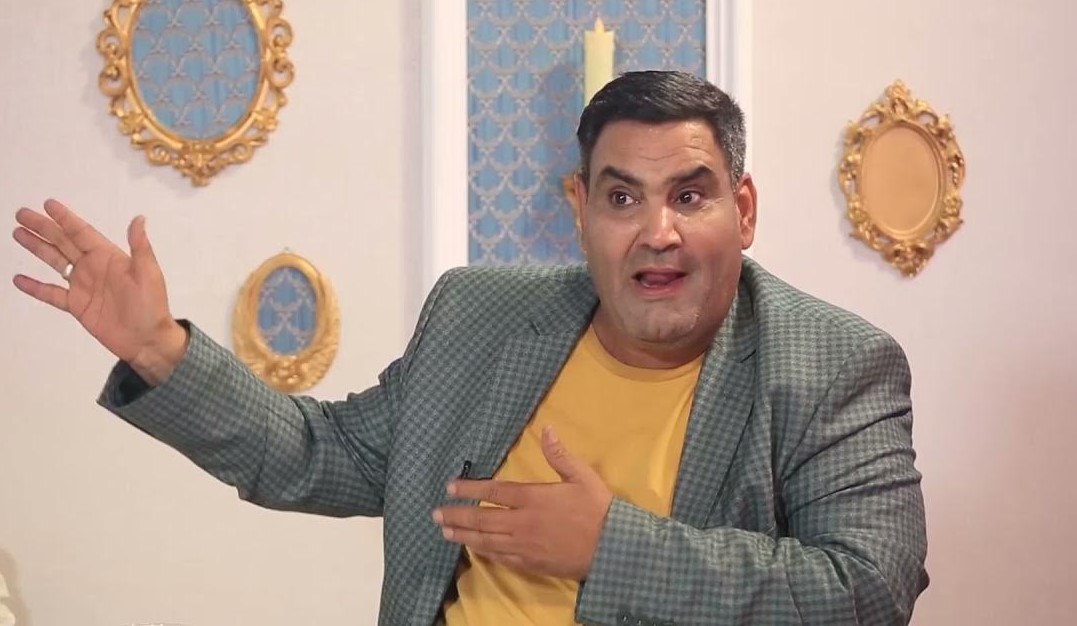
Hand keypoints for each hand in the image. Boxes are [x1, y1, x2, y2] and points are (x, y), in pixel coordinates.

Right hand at [12, 199, 186, 383]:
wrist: (147, 340)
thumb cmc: (151, 306)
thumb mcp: (148, 273)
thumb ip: (139, 247)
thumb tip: (138, 218)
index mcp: (109, 257)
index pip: (83, 233)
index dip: (65, 218)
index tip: (47, 204)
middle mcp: (94, 267)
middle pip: (63, 242)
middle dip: (43, 228)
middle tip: (21, 214)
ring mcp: (83, 286)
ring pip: (55, 262)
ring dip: (37, 248)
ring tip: (18, 234)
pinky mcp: (77, 306)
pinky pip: (52, 294)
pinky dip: (36, 287)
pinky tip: (19, 279)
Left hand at [433, 426, 613, 579]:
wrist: (612, 549)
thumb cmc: (598, 509)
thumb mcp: (582, 476)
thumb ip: (560, 455)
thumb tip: (547, 429)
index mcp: (533, 498)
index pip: (493, 492)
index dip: (469, 489)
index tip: (450, 487)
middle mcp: (522, 522)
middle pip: (482, 519)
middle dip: (456, 516)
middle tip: (436, 514)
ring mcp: (524, 545)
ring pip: (486, 541)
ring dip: (463, 536)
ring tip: (445, 532)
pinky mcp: (530, 563)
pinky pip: (500, 558)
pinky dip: (484, 552)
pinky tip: (474, 549)